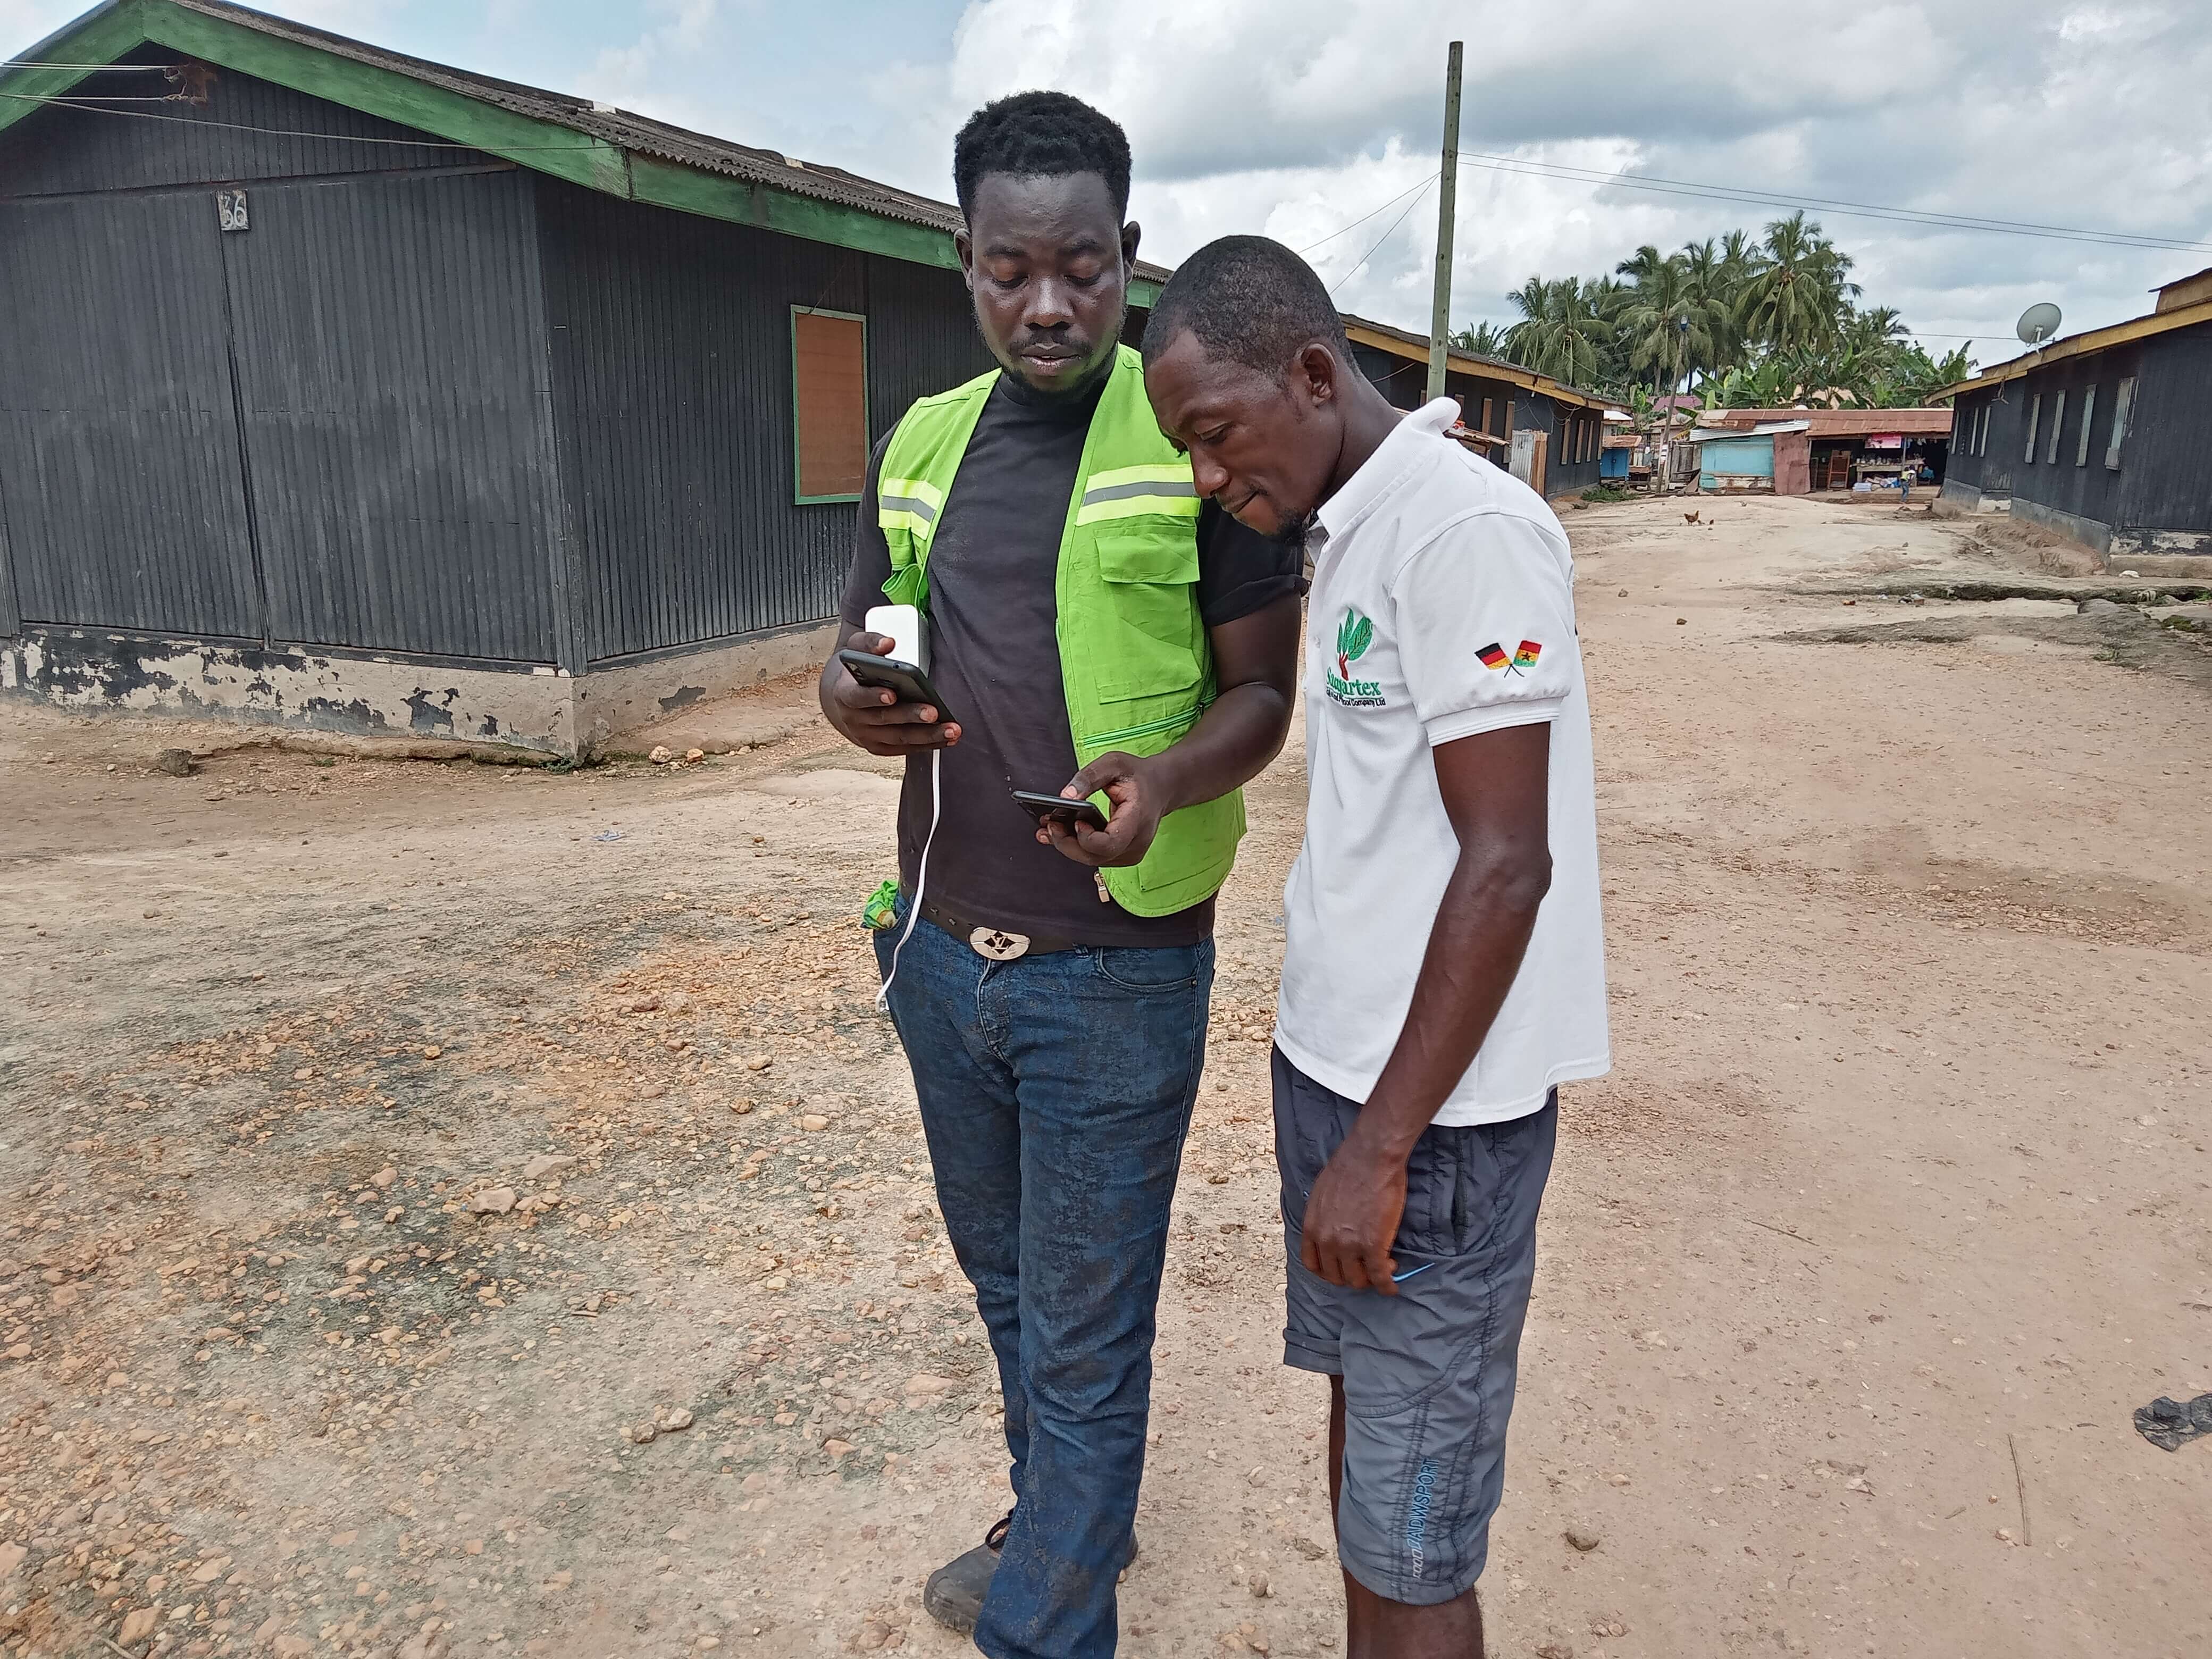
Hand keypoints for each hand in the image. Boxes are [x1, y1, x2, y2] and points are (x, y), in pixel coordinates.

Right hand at [824, 632, 959, 756]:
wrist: (845, 700)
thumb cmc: (856, 673)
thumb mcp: (856, 650)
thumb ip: (871, 643)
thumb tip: (888, 643)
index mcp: (844, 694)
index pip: (857, 697)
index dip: (873, 697)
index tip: (892, 694)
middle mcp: (854, 719)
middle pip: (884, 719)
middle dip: (911, 716)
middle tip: (933, 712)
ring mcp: (867, 736)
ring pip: (898, 738)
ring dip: (927, 735)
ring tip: (951, 729)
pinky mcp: (880, 747)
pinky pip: (905, 748)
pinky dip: (927, 744)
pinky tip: (947, 738)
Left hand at [1039, 750, 1164, 867]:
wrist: (1161, 786)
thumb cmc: (1139, 776)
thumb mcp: (1114, 763)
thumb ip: (1088, 777)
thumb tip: (1065, 796)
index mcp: (1137, 819)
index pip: (1110, 844)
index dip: (1087, 838)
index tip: (1076, 821)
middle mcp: (1136, 842)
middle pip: (1095, 857)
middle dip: (1066, 844)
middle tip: (1050, 826)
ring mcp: (1131, 852)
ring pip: (1093, 860)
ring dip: (1068, 846)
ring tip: (1051, 827)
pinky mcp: (1123, 855)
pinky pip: (1096, 857)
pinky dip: (1078, 847)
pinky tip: (1064, 834)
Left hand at [1299, 1134, 1408, 1293]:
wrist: (1370, 1157)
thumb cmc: (1350, 1166)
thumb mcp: (1321, 1192)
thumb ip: (1322, 1215)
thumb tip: (1330, 1225)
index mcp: (1312, 1226)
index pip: (1312, 1263)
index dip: (1328, 1271)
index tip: (1340, 1269)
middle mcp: (1326, 1240)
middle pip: (1335, 1276)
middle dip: (1351, 1276)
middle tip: (1366, 1267)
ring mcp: (1348, 1245)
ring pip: (1357, 1279)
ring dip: (1370, 1279)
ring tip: (1383, 1267)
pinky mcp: (1373, 1245)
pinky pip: (1379, 1276)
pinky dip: (1387, 1285)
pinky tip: (1393, 1285)